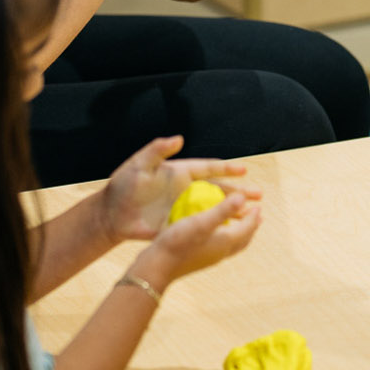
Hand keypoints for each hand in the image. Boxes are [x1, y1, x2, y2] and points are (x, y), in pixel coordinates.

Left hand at [100, 135, 252, 243]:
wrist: (110, 215)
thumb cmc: (122, 186)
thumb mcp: (138, 165)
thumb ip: (156, 150)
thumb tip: (179, 138)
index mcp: (179, 172)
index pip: (208, 168)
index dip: (226, 168)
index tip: (244, 169)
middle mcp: (185, 189)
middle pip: (218, 189)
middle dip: (239, 191)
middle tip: (259, 195)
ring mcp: (183, 207)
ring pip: (214, 208)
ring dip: (233, 210)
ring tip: (253, 214)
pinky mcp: (178, 223)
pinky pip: (202, 224)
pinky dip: (217, 226)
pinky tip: (231, 231)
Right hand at [134, 187, 263, 288]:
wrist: (156, 268)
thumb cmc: (178, 242)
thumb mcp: (201, 222)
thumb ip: (223, 210)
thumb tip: (243, 197)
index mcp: (225, 243)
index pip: (247, 229)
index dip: (254, 217)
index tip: (259, 206)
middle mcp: (220, 252)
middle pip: (242, 240)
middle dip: (251, 227)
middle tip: (256, 217)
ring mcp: (209, 258)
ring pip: (231, 245)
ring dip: (239, 234)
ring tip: (239, 224)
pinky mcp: (197, 259)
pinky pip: (218, 247)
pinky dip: (223, 238)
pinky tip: (212, 234)